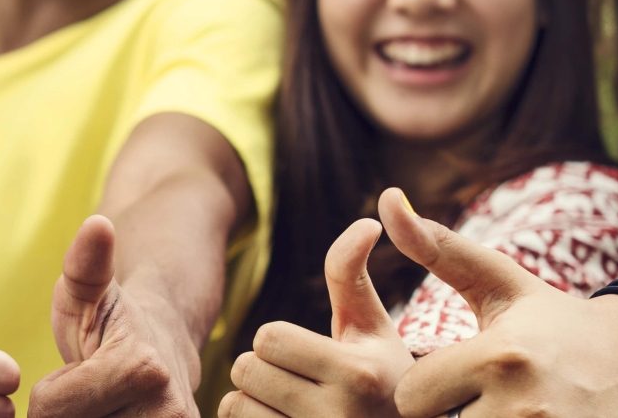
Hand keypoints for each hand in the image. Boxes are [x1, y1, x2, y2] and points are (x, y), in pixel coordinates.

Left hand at [27, 216, 196, 417]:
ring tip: (99, 407)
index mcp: (141, 369)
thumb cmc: (114, 320)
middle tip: (87, 399)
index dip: (45, 398)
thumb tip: (98, 224)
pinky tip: (108, 414)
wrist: (167, 348)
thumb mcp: (87, 289)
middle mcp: (168, 413)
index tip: (68, 379)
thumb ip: (85, 263)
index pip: (49, 411)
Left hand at [219, 218, 411, 417]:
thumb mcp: (372, 329)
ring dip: (251, 402)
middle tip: (294, 379)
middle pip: (245, 371)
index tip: (305, 353)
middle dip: (262, 369)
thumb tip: (369, 220)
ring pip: (235, 407)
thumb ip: (352, 275)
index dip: (277, 340)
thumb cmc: (382, 380)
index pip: (267, 338)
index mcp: (359, 374)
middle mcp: (341, 417)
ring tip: (289, 406)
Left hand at [378, 188, 617, 417]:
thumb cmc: (556, 321)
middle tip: (482, 399)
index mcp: (499, 357)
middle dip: (449, 417)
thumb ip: (440, 247)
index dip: (425, 389)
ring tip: (501, 410)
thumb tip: (388, 199)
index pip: (411, 396)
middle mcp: (524, 406)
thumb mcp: (501, 282)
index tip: (454, 376)